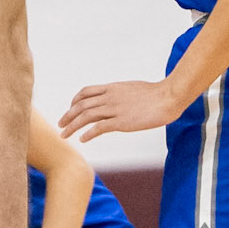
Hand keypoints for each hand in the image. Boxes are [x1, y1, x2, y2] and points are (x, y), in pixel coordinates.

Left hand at [60, 79, 179, 142]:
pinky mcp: (122, 122)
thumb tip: (120, 98)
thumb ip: (122, 94)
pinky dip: (88, 133)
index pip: (86, 92)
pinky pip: (99, 127)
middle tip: (60, 125)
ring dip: (72, 126)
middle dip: (68, 115)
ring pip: (86, 116)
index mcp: (112, 88)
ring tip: (64, 135)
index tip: (70, 108)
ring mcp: (115, 109)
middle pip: (81, 105)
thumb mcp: (133, 89)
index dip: (74, 101)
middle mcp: (110, 97)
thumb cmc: (156, 94)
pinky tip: (83, 139)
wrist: (168, 97)